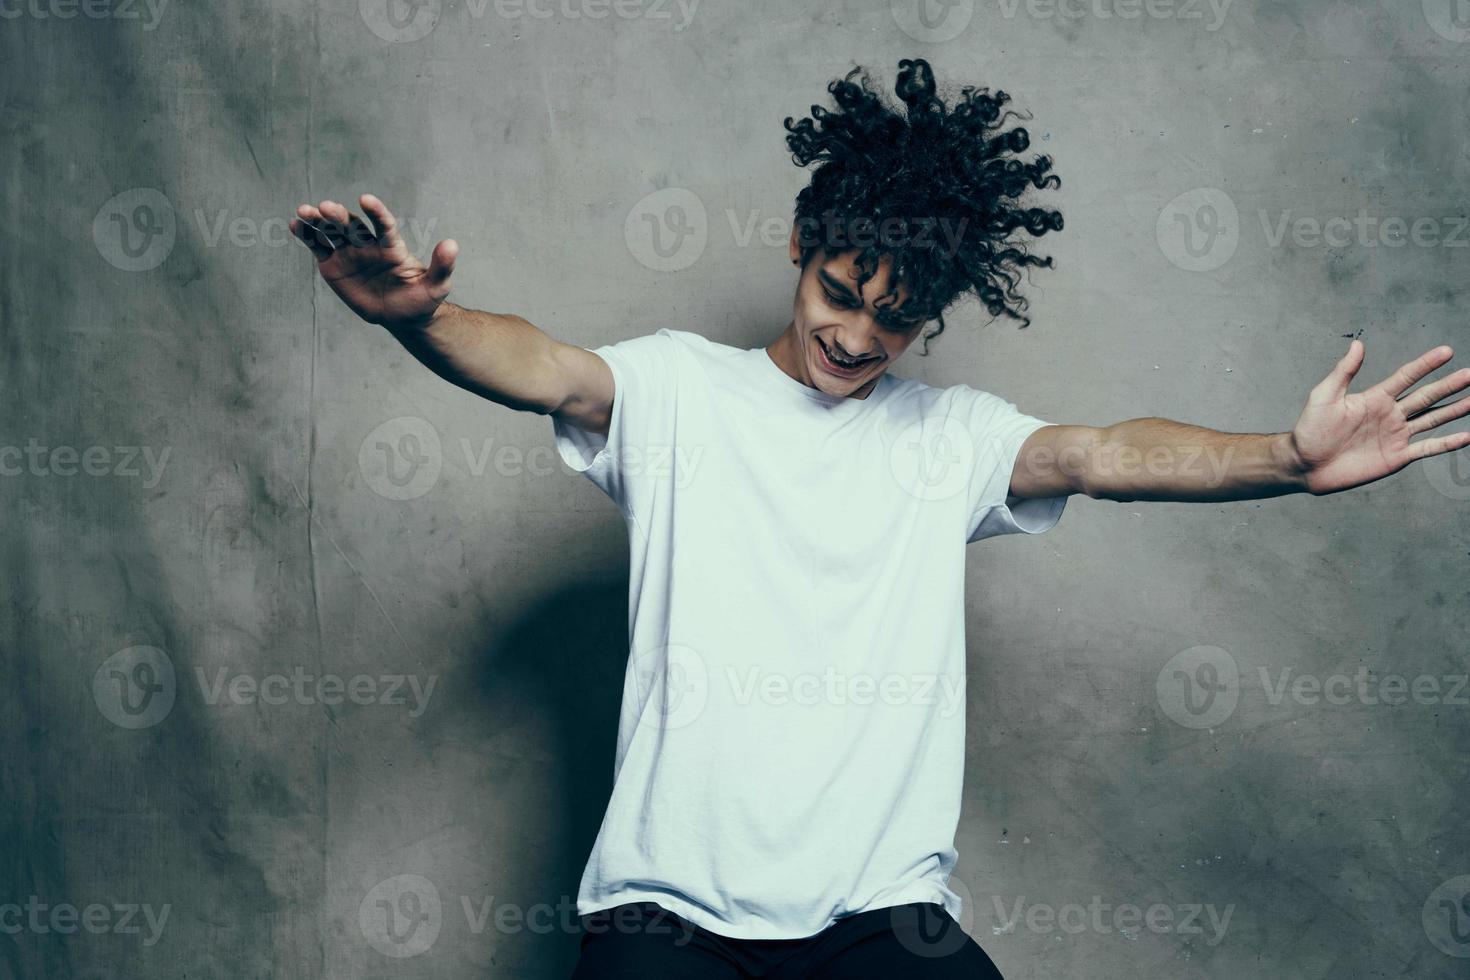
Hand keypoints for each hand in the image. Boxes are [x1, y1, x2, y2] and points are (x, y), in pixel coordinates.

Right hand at [289, 194, 457, 329]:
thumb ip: (443, 266)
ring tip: (303, 211)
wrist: (402, 316)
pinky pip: (318, 248)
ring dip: (318, 221)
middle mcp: (368, 245)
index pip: (383, 225)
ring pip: (331, 232)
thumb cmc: (422, 299)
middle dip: (338, 216)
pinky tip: (295, 226)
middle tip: (325, 207)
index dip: (376, 212)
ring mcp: (349, 253)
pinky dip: (307, 236)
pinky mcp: (333, 265)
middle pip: (351, 225)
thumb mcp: (437, 286)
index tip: (366, 200)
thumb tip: (452, 244)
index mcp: (391, 246)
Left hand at [1288, 339, 1469, 494]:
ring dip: (1455, 410)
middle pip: (1426, 396)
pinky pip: (1427, 448)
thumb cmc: (1310, 429)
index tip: (1447, 352)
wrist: (1305, 464)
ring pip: (1432, 419)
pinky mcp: (1397, 457)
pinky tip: (1467, 435)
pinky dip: (1447, 443)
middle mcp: (1390, 414)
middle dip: (1449, 385)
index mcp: (1375, 398)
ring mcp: (1395, 435)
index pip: (1406, 376)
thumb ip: (1344, 372)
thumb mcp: (1324, 396)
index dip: (1426, 364)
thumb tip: (1358, 344)